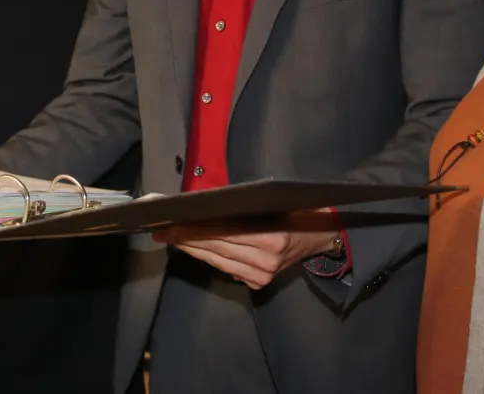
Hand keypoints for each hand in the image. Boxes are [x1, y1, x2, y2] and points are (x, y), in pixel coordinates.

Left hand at [150, 210, 341, 289]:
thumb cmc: (296, 210)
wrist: (322, 236)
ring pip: (217, 260)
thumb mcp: (273, 200)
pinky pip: (225, 268)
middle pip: (216, 247)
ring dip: (192, 248)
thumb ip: (243, 203)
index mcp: (271, 236)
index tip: (170, 221)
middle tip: (161, 229)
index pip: (223, 230)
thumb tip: (205, 201)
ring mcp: (262, 274)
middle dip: (185, 237)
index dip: (194, 227)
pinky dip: (208, 257)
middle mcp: (266, 259)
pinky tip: (193, 248)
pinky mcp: (259, 283)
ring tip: (171, 237)